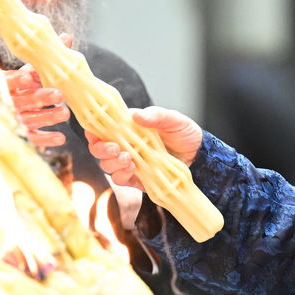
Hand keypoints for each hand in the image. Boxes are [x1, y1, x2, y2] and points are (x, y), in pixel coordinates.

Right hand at [5, 64, 69, 148]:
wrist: (4, 105)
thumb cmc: (23, 82)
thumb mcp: (31, 69)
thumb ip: (47, 57)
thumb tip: (67, 38)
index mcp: (6, 84)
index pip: (8, 81)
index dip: (17, 80)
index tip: (27, 78)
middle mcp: (9, 102)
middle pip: (23, 100)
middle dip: (41, 98)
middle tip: (58, 95)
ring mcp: (16, 119)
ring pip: (30, 118)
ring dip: (48, 117)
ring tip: (65, 113)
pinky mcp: (22, 133)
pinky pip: (33, 137)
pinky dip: (46, 138)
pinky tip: (60, 138)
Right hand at [86, 106, 204, 190]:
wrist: (200, 157)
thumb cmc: (185, 134)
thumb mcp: (173, 120)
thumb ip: (156, 116)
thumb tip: (136, 115)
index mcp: (130, 128)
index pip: (103, 129)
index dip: (94, 131)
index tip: (95, 132)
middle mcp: (126, 145)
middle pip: (100, 149)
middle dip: (101, 149)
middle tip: (114, 148)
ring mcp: (130, 163)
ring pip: (108, 165)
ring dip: (112, 162)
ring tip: (127, 158)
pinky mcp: (137, 179)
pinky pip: (121, 179)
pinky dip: (122, 174)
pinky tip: (132, 169)